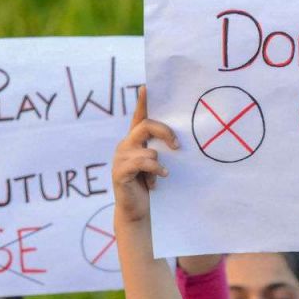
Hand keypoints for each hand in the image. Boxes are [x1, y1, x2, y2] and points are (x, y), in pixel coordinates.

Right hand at [112, 87, 178, 223]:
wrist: (137, 211)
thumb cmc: (149, 186)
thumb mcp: (156, 164)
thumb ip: (160, 149)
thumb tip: (178, 140)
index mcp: (134, 141)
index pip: (139, 116)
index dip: (142, 102)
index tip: (147, 87)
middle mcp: (125, 145)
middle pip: (145, 126)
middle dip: (164, 132)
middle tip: (178, 145)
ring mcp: (120, 158)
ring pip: (147, 149)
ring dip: (159, 163)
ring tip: (162, 175)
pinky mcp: (120, 172)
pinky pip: (142, 163)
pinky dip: (155, 170)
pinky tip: (158, 180)